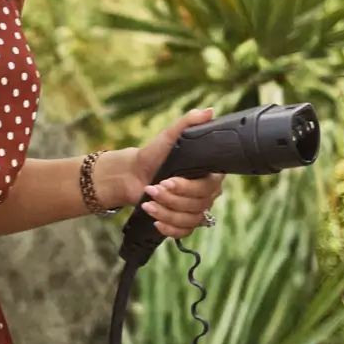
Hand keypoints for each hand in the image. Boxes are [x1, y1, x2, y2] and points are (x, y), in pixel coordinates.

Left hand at [123, 107, 223, 238]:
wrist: (133, 174)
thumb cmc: (154, 154)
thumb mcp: (169, 136)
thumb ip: (189, 122)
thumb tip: (209, 111)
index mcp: (209, 174)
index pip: (210, 187)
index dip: (188, 187)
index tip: (167, 181)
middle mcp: (207, 193)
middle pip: (198, 205)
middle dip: (171, 198)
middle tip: (152, 189)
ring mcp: (196, 208)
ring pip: (191, 219)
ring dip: (167, 213)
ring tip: (148, 203)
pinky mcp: (184, 221)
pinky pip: (185, 232)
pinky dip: (169, 228)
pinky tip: (156, 221)